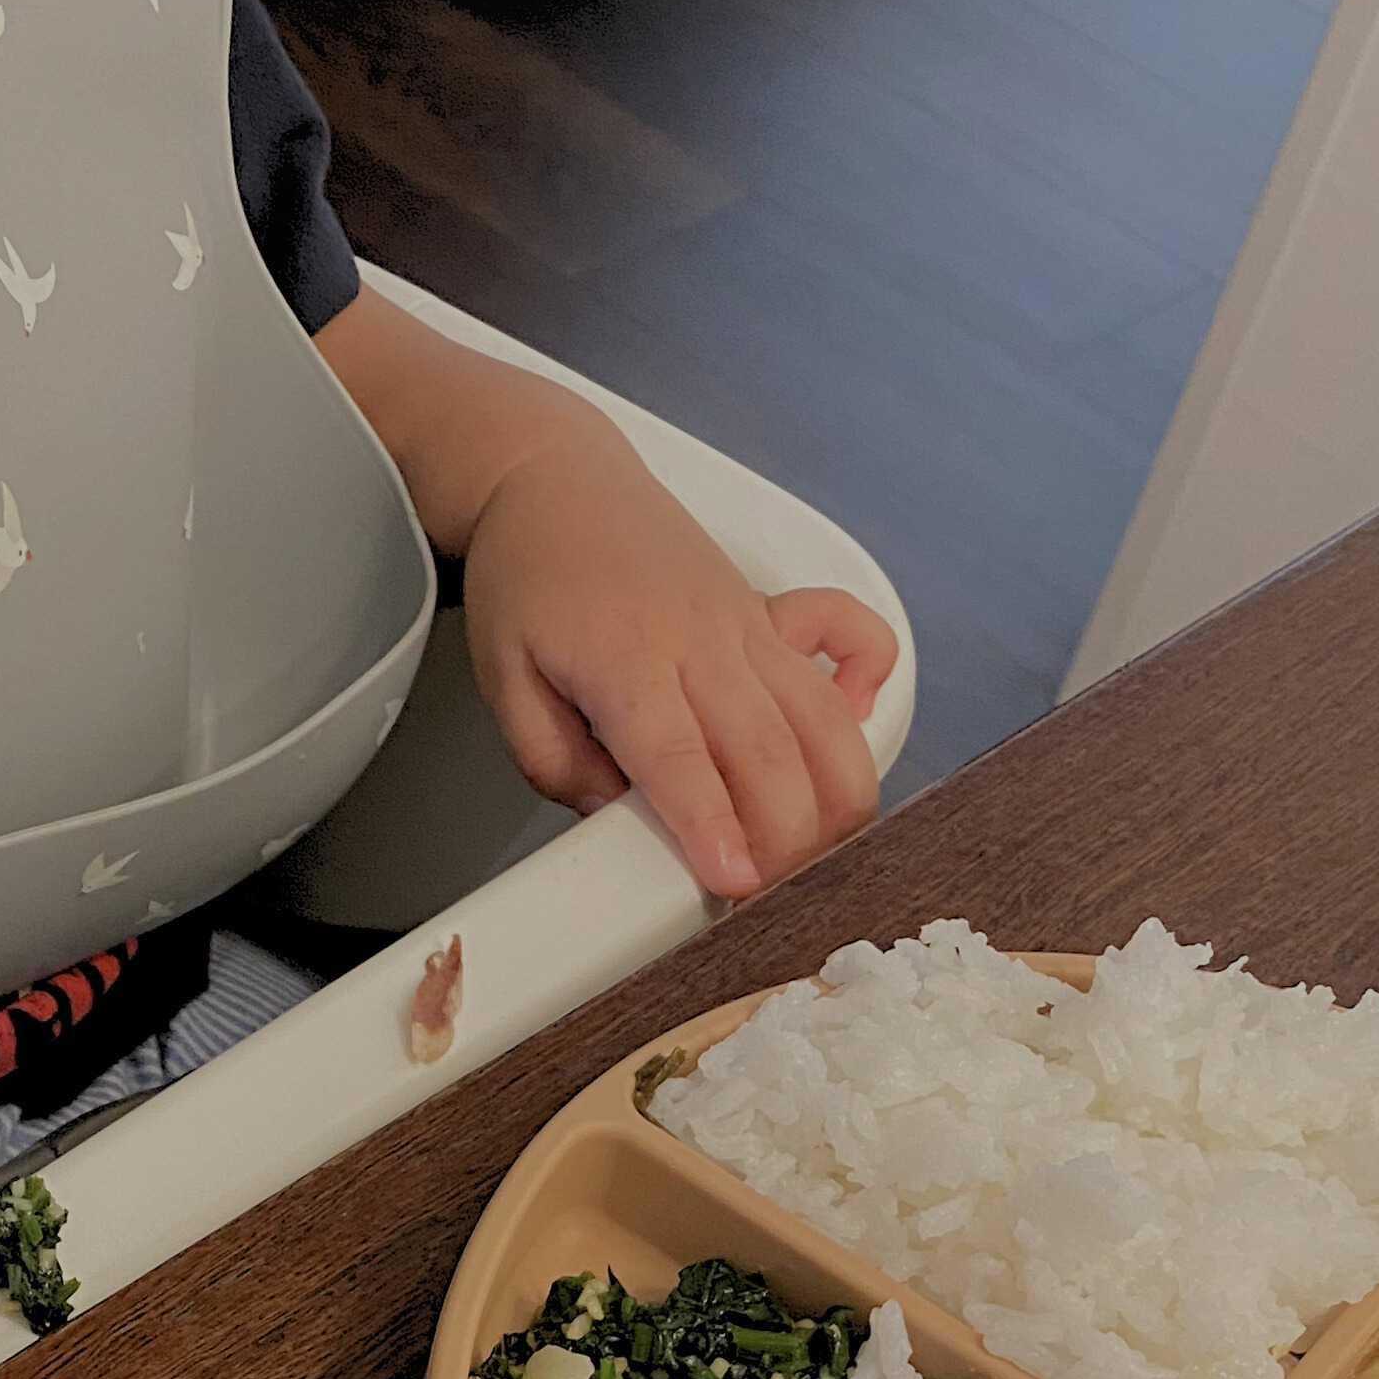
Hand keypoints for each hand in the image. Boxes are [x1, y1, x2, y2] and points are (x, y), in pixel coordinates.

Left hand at [460, 403, 895, 897]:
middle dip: (787, 838)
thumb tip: (614, 814)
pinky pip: (850, 635)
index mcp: (627, 661)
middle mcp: (702, 641)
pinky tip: (855, 723)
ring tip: (823, 854)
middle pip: (770, 752)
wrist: (555, 479)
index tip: (738, 883)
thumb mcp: (505, 678)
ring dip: (837, 793)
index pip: (682, 758)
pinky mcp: (771, 613)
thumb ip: (552, 757)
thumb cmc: (531, 575)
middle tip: (776, 899)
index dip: (716, 826)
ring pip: (823, 715)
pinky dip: (873, 678)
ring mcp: (747, 625)